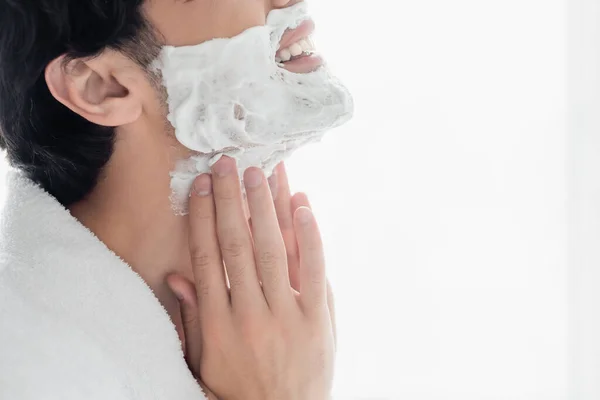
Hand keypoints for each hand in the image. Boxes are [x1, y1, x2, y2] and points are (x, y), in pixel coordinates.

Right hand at [167, 157, 335, 399]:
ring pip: (273, 250)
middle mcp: (250, 313)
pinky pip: (314, 271)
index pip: (207, 256)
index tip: (202, 185)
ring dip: (266, 206)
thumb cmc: (239, 389)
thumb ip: (192, 318)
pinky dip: (310, 236)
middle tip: (229, 164)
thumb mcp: (204, 359)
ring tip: (260, 172)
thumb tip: (177, 277)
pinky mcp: (317, 320)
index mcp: (218, 322)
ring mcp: (286, 315)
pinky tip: (302, 205)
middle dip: (232, 200)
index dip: (204, 216)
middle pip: (238, 244)